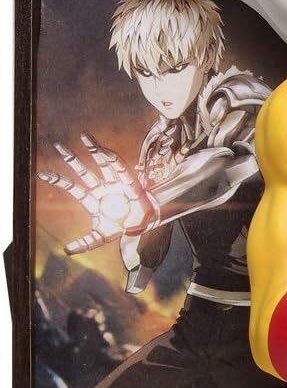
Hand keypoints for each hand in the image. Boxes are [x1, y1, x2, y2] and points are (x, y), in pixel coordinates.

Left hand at [37, 134, 155, 254]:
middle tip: (58, 146)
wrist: (143, 227)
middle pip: (83, 170)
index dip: (58, 179)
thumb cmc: (121, 227)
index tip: (41, 174)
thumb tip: (67, 251)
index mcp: (92, 198)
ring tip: (84, 136)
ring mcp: (114, 182)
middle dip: (71, 159)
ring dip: (94, 149)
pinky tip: (103, 150)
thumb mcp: (100, 237)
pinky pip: (120, 167)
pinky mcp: (128, 181)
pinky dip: (112, 158)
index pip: (72, 186)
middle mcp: (101, 187)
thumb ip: (85, 243)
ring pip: (102, 163)